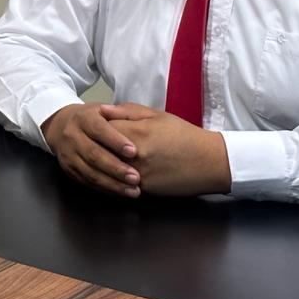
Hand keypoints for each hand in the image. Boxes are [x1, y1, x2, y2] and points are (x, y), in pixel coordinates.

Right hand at [41, 103, 140, 197]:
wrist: (61, 126)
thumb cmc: (92, 118)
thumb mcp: (104, 108)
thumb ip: (120, 113)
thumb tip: (135, 122)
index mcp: (83, 118)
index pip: (99, 129)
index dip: (115, 141)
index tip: (133, 152)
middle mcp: (72, 136)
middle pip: (94, 154)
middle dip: (116, 168)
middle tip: (136, 177)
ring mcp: (69, 155)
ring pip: (90, 172)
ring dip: (113, 183)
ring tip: (133, 190)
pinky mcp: (69, 170)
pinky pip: (88, 182)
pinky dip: (106, 189)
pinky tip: (122, 191)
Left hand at [97, 103, 231, 195]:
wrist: (209, 162)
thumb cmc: (183, 135)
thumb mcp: (157, 115)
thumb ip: (127, 112)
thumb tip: (102, 110)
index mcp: (136, 132)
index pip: (101, 129)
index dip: (94, 127)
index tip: (90, 126)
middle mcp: (133, 155)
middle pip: (101, 150)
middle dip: (94, 147)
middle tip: (89, 144)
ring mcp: (138, 173)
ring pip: (109, 169)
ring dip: (102, 164)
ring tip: (98, 158)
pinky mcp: (144, 188)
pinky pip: (121, 183)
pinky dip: (114, 178)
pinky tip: (111, 173)